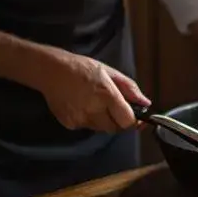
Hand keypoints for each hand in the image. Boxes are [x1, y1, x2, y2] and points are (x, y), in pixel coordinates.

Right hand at [37, 52, 151, 132]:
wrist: (51, 71)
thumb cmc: (83, 68)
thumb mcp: (110, 72)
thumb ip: (130, 89)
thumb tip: (146, 103)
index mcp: (106, 95)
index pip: (127, 121)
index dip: (134, 121)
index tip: (136, 117)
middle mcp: (93, 110)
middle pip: (115, 128)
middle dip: (119, 121)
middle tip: (115, 108)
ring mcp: (80, 119)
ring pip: (101, 129)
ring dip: (105, 121)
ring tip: (96, 104)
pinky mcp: (69, 124)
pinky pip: (87, 127)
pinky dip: (90, 120)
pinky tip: (83, 106)